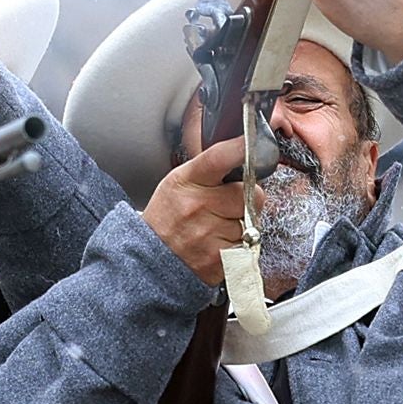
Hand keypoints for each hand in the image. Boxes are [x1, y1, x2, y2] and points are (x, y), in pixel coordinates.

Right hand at [142, 138, 248, 285]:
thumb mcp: (179, 180)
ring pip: (251, 223)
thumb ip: (210, 167)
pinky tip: (218, 242)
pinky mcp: (218, 260)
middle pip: (250, 195)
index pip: (219, 158)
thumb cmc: (168, 214)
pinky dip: (239, 245)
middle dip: (246, 199)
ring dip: (241, 224)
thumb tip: (243, 152)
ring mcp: (208, 235)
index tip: (251, 143)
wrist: (151, 256)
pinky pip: (247, 247)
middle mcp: (198, 207)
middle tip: (226, 204)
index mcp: (187, 181)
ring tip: (217, 226)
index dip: (241, 149)